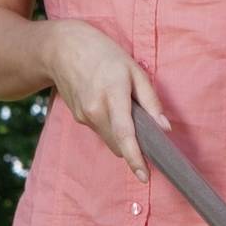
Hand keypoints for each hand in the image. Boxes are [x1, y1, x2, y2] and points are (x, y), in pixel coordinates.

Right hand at [43, 20, 166, 179]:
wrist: (61, 49)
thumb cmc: (103, 54)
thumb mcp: (134, 70)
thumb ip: (150, 101)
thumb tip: (164, 128)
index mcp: (112, 96)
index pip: (125, 135)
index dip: (136, 158)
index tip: (144, 176)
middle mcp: (95, 110)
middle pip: (119, 144)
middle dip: (135, 148)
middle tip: (149, 139)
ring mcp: (84, 116)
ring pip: (110, 140)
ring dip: (122, 137)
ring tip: (126, 111)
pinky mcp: (78, 118)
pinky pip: (101, 131)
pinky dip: (111, 127)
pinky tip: (111, 107)